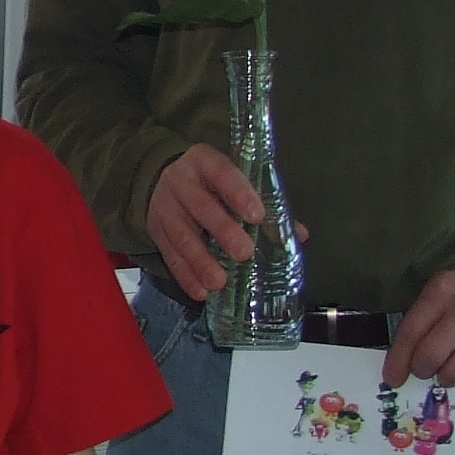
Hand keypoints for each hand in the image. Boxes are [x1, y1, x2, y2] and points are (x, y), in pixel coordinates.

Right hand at [148, 144, 306, 299]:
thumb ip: (264, 204)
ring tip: (219, 282)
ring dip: (201, 261)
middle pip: (201, 207)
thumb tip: (298, 234)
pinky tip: (201, 291)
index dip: (239, 194)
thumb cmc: (209, 182)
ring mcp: (165, 207)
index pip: (222, 174)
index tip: (257, 216)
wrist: (158, 179)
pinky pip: (170, 255)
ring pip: (182, 235)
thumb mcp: (231, 180)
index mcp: (205, 163)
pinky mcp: (156, 231)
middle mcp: (181, 182)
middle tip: (244, 252)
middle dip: (222, 231)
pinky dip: (185, 275)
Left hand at [383, 261, 454, 395]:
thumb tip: (400, 362)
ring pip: (454, 374)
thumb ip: (423, 317)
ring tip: (451, 367)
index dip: (397, 359)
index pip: (411, 331)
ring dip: (446, 379)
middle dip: (422, 370)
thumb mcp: (446, 289)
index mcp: (444, 289)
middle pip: (430, 356)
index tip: (392, 378)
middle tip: (426, 369)